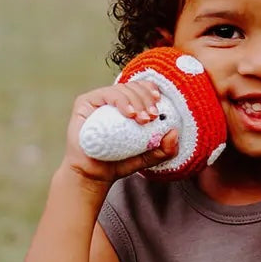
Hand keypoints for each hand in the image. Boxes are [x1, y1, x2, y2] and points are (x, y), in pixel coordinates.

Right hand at [62, 81, 179, 183]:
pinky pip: (107, 94)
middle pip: (134, 86)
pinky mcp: (85, 102)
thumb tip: (174, 133)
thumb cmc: (119, 162)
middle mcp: (114, 100)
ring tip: (142, 119)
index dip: (152, 91)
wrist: (95, 175)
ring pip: (123, 89)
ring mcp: (99, 100)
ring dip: (137, 101)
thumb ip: (165, 149)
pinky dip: (122, 101)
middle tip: (152, 117)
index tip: (160, 104)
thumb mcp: (149, 156)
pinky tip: (130, 114)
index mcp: (129, 105)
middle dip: (147, 99)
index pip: (142, 88)